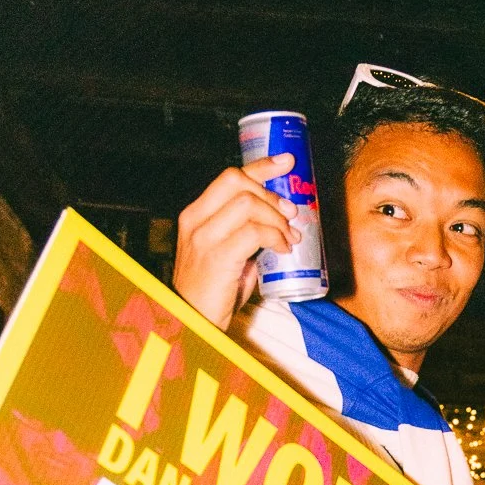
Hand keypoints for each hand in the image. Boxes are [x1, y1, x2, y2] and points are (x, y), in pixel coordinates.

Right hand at [173, 155, 298, 330]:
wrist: (193, 321)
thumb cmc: (212, 292)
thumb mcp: (224, 254)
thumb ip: (243, 235)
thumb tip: (277, 226)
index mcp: (195, 215)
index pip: (229, 177)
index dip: (260, 165)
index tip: (286, 162)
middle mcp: (195, 220)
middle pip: (238, 182)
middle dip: (271, 194)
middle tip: (291, 213)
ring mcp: (204, 237)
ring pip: (248, 204)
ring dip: (276, 218)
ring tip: (288, 238)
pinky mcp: (217, 256)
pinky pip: (253, 233)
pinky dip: (274, 237)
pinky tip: (282, 249)